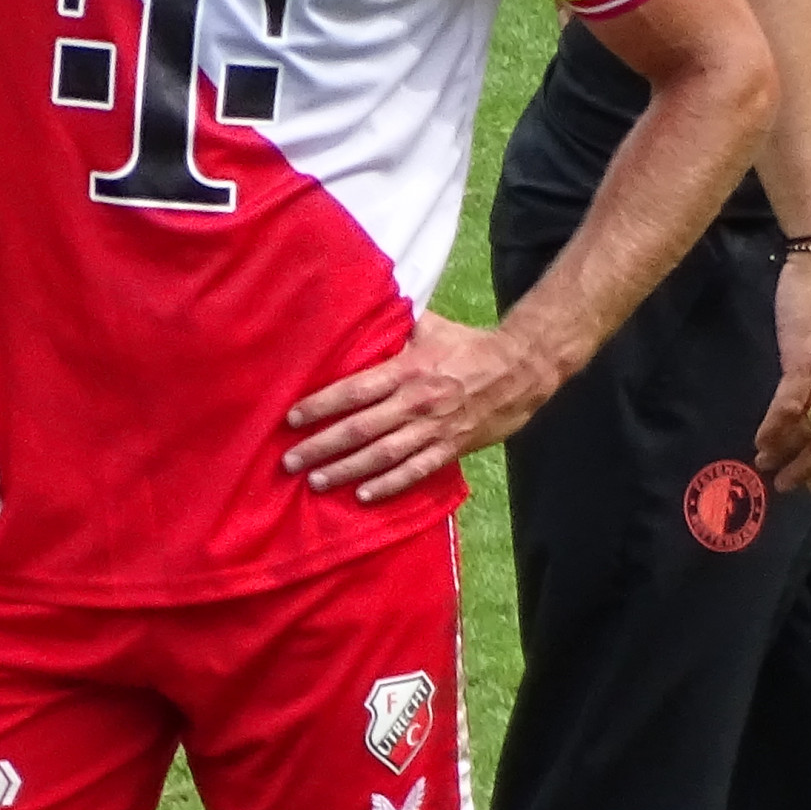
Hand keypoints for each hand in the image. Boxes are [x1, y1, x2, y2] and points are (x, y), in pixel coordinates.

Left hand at [282, 312, 557, 503]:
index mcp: (407, 370)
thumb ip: (395, 328)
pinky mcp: (450, 448)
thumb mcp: (430, 327)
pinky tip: (363, 496)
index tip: (292, 418)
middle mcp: (416, 402)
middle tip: (290, 461)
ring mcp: (434, 429)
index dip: (320, 406)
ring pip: (382, 455)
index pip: (354, 391)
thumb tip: (361, 313)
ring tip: (316, 482)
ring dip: (347, 470)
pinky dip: (389, 485)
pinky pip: (415, 471)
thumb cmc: (468, 345)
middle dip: (321, 446)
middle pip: (360, 428)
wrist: (521, 369)